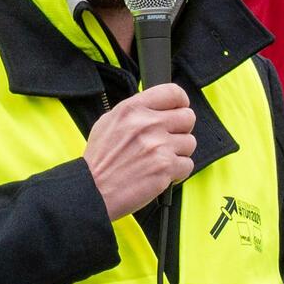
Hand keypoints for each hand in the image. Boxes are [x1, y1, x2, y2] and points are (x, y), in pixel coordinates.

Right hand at [83, 83, 197, 220]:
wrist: (93, 190)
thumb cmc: (100, 161)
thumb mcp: (108, 123)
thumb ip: (135, 112)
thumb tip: (156, 108)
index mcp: (132, 109)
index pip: (173, 93)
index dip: (181, 102)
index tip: (179, 109)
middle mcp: (147, 124)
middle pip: (188, 117)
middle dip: (181, 129)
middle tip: (168, 139)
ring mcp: (158, 146)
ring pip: (190, 142)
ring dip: (179, 152)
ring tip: (160, 159)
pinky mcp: (166, 167)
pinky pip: (188, 164)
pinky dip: (178, 171)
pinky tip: (161, 172)